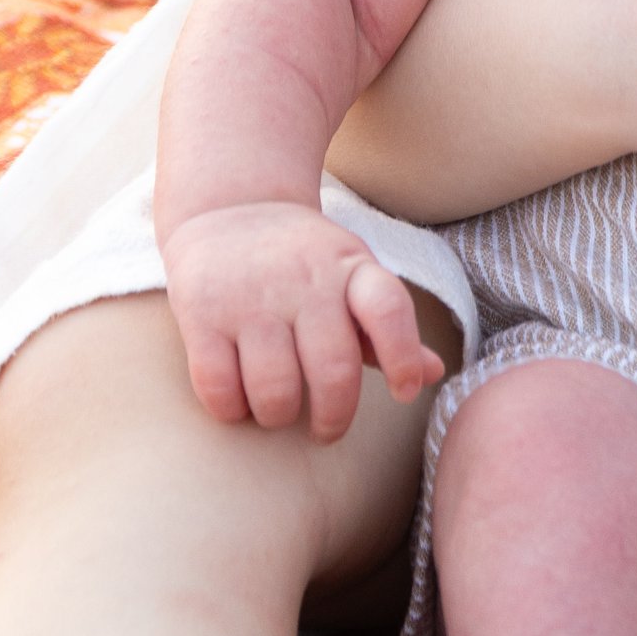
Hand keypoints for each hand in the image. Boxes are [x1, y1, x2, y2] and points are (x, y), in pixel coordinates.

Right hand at [162, 200, 446, 438]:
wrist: (229, 207)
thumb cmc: (303, 262)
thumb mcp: (352, 276)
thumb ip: (387, 328)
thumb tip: (435, 373)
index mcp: (350, 267)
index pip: (388, 308)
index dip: (403, 356)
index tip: (404, 392)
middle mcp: (303, 279)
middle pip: (333, 371)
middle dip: (334, 418)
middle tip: (327, 428)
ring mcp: (251, 296)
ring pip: (275, 391)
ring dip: (279, 415)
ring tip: (279, 406)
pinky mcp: (202, 313)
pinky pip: (220, 389)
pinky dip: (233, 409)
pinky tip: (239, 397)